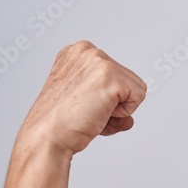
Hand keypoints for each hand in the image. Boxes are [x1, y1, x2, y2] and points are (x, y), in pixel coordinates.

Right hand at [16, 40, 147, 155]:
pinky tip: (99, 112)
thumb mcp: (83, 102)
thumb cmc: (59, 124)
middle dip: (114, 104)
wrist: (48, 136)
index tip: (82, 104)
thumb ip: (108, 101)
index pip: (115, 75)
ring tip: (91, 112)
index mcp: (76, 53)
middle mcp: (86, 51)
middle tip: (87, 112)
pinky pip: (139, 96)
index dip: (105, 97)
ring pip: (136, 88)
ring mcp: (99, 61)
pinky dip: (124, 112)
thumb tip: (129, 120)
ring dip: (119, 109)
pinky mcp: (111, 75)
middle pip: (128, 81)